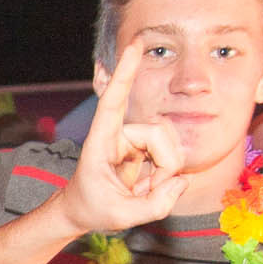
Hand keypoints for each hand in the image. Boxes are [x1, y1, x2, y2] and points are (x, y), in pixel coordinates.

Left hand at [55, 44, 185, 233]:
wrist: (81, 210)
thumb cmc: (93, 210)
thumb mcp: (122, 217)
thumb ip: (155, 205)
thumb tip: (180, 181)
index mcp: (100, 142)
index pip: (112, 101)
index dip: (125, 74)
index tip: (134, 46)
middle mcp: (117, 134)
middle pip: (158, 135)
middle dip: (165, 166)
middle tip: (148, 194)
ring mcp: (132, 138)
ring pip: (168, 145)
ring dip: (165, 172)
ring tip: (143, 190)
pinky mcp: (143, 146)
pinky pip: (169, 155)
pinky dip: (165, 174)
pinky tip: (148, 185)